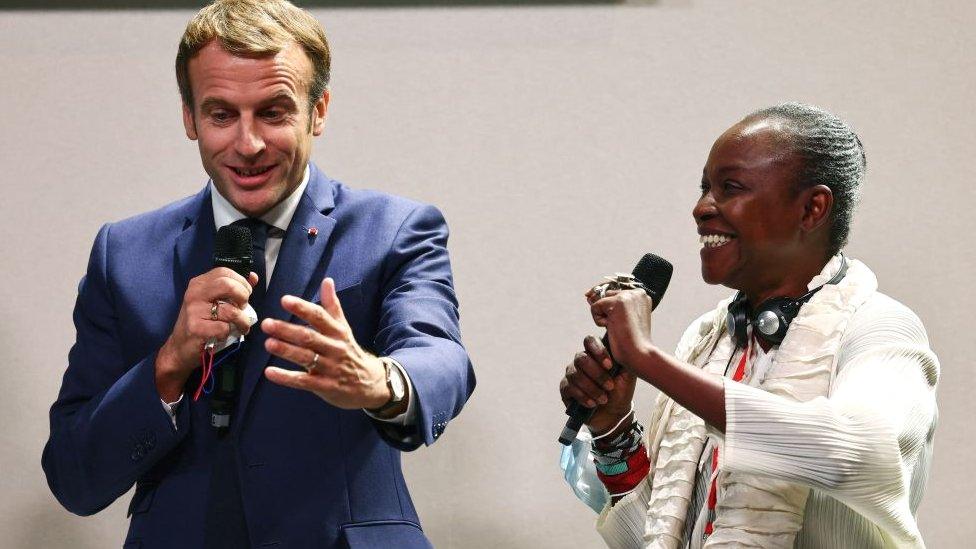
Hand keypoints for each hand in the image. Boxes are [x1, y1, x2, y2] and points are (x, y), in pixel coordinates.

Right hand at [155, 267, 257, 400]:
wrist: (179, 347)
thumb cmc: (201, 322)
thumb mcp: (214, 301)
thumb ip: (234, 288)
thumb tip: (253, 276)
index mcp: (199, 283)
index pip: (224, 272)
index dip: (241, 282)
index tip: (246, 294)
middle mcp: (195, 293)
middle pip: (227, 285)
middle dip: (243, 296)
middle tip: (243, 308)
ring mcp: (194, 311)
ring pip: (230, 311)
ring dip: (242, 321)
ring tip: (242, 326)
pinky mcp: (196, 328)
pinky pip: (224, 328)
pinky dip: (230, 333)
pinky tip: (225, 335)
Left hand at [262, 277, 391, 410]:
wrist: (370, 383)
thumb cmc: (350, 352)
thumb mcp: (344, 328)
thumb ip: (332, 306)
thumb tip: (327, 280)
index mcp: (337, 332)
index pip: (319, 317)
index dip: (302, 308)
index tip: (285, 300)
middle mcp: (334, 348)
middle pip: (309, 337)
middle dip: (287, 330)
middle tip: (267, 324)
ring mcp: (330, 368)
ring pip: (306, 358)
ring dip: (286, 351)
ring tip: (268, 343)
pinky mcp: (325, 386)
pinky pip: (303, 381)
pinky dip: (286, 377)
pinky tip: (269, 372)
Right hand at [559, 335, 636, 434]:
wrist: (614, 413)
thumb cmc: (621, 390)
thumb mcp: (627, 374)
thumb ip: (623, 358)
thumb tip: (621, 345)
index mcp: (596, 353)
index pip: (590, 341)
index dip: (598, 351)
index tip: (609, 366)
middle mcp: (581, 360)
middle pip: (581, 359)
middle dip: (597, 374)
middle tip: (610, 387)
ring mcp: (571, 373)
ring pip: (575, 375)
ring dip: (592, 389)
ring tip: (604, 399)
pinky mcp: (565, 388)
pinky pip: (569, 388)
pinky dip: (583, 397)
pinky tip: (592, 404)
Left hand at [588, 288, 653, 369]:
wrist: (639, 353)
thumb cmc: (631, 341)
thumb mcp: (624, 319)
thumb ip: (613, 306)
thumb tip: (589, 297)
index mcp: (642, 296)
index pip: (615, 293)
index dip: (608, 305)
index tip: (611, 317)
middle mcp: (637, 292)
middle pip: (607, 295)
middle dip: (607, 311)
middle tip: (620, 327)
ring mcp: (628, 296)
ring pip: (601, 301)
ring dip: (603, 317)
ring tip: (618, 328)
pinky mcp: (618, 302)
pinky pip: (595, 307)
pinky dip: (599, 320)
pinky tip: (613, 328)